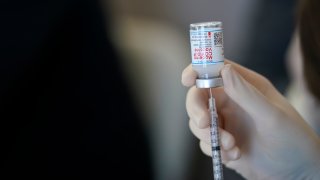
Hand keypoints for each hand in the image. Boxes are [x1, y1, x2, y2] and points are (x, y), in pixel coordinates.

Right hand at [182, 60, 319, 179]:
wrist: (294, 173)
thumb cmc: (292, 140)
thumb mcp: (272, 116)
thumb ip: (246, 94)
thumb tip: (224, 70)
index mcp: (244, 86)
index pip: (215, 70)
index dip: (197, 71)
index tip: (187, 80)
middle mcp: (232, 101)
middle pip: (198, 97)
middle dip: (197, 111)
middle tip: (205, 123)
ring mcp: (225, 122)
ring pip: (199, 122)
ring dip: (210, 135)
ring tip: (231, 146)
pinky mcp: (222, 142)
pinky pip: (206, 142)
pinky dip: (216, 150)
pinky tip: (235, 155)